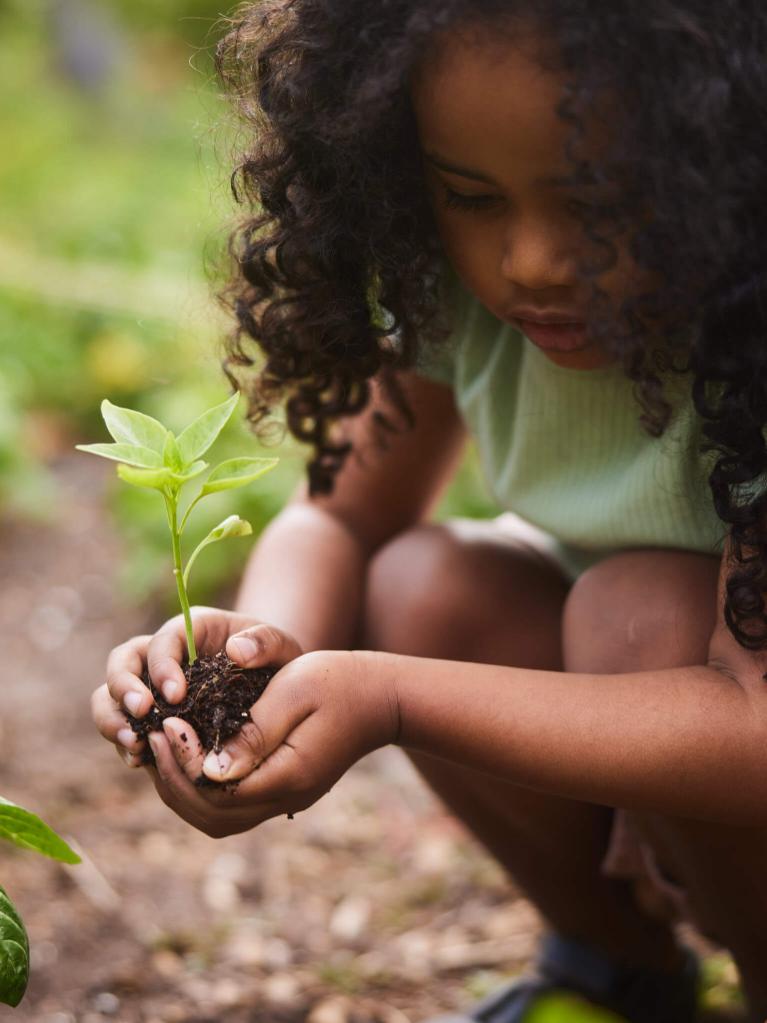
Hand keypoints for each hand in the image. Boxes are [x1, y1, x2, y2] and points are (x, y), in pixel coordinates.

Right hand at [91, 607, 302, 766]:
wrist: (274, 688)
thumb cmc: (276, 662)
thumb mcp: (280, 646)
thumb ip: (265, 641)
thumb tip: (236, 651)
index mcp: (189, 631)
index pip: (161, 641)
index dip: (161, 666)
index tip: (176, 694)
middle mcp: (161, 656)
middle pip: (121, 663)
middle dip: (124, 689)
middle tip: (143, 714)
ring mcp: (150, 689)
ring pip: (110, 696)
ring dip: (114, 719)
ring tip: (136, 746)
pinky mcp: (150, 720)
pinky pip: (124, 728)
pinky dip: (125, 744)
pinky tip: (140, 761)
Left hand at [146, 649, 399, 836]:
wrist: (379, 697)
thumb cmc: (337, 682)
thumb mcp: (294, 692)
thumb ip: (253, 732)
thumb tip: (210, 770)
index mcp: (288, 777)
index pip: (218, 790)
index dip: (184, 761)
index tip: (167, 722)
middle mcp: (284, 800)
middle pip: (210, 815)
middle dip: (174, 778)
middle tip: (154, 734)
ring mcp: (283, 801)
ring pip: (215, 819)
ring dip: (182, 789)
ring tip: (163, 746)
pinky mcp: (281, 792)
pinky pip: (229, 807)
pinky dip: (199, 788)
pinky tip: (188, 754)